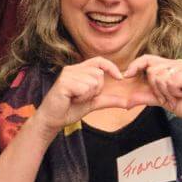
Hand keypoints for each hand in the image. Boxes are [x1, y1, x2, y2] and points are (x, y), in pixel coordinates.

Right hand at [31, 57, 150, 132]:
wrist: (53, 120)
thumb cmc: (70, 109)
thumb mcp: (94, 103)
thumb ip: (109, 100)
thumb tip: (128, 102)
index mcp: (79, 70)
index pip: (99, 61)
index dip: (111, 67)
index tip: (120, 78)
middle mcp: (73, 69)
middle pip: (99, 74)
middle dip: (96, 90)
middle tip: (82, 97)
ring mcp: (67, 74)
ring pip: (92, 82)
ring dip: (87, 95)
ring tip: (75, 99)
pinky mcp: (63, 82)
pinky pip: (84, 88)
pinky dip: (81, 97)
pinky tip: (71, 99)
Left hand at [125, 55, 181, 128]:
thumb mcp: (160, 100)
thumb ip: (145, 98)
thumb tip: (126, 102)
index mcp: (166, 67)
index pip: (147, 59)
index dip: (135, 65)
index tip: (126, 75)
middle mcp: (174, 63)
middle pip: (152, 70)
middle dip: (156, 89)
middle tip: (167, 98)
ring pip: (161, 76)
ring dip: (166, 93)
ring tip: (176, 97)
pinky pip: (171, 81)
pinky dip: (174, 92)